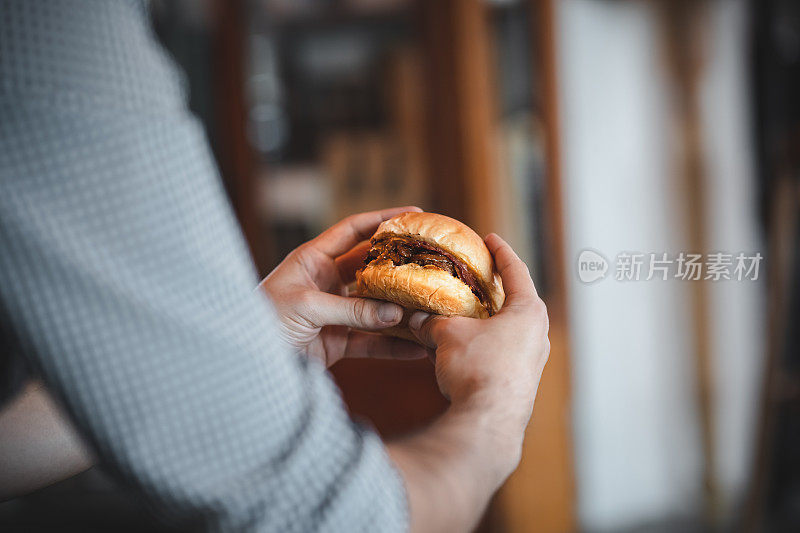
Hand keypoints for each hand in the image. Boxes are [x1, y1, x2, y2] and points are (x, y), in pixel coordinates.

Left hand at [260, 207, 430, 366]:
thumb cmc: (262, 322)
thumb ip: (351, 309)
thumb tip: (396, 313)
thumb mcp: (305, 308)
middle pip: (372, 268)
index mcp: (312, 260)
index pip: (353, 230)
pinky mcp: (336, 341)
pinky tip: (416, 349)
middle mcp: (326, 282)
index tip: (414, 214)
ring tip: (433, 309)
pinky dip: (392, 346)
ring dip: (402, 310)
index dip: (383, 219)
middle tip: (434, 262)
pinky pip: (371, 341)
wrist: (247, 364)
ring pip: (376, 307)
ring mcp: (333, 312)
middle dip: (401, 266)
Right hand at [408, 233, 549, 448]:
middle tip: (475, 278)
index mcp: (528, 311)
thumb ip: (433, 322)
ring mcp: (532, 361)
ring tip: (460, 316)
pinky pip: (500, 355)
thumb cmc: (475, 368)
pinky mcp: (521, 384)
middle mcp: (537, 334)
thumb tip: (417, 320)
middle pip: (515, 302)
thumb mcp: (448, 335)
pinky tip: (458, 352)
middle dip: (492, 291)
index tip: (490, 238)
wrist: (487, 423)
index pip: (516, 271)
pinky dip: (481, 347)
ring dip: (484, 323)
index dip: (501, 251)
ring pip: (506, 332)